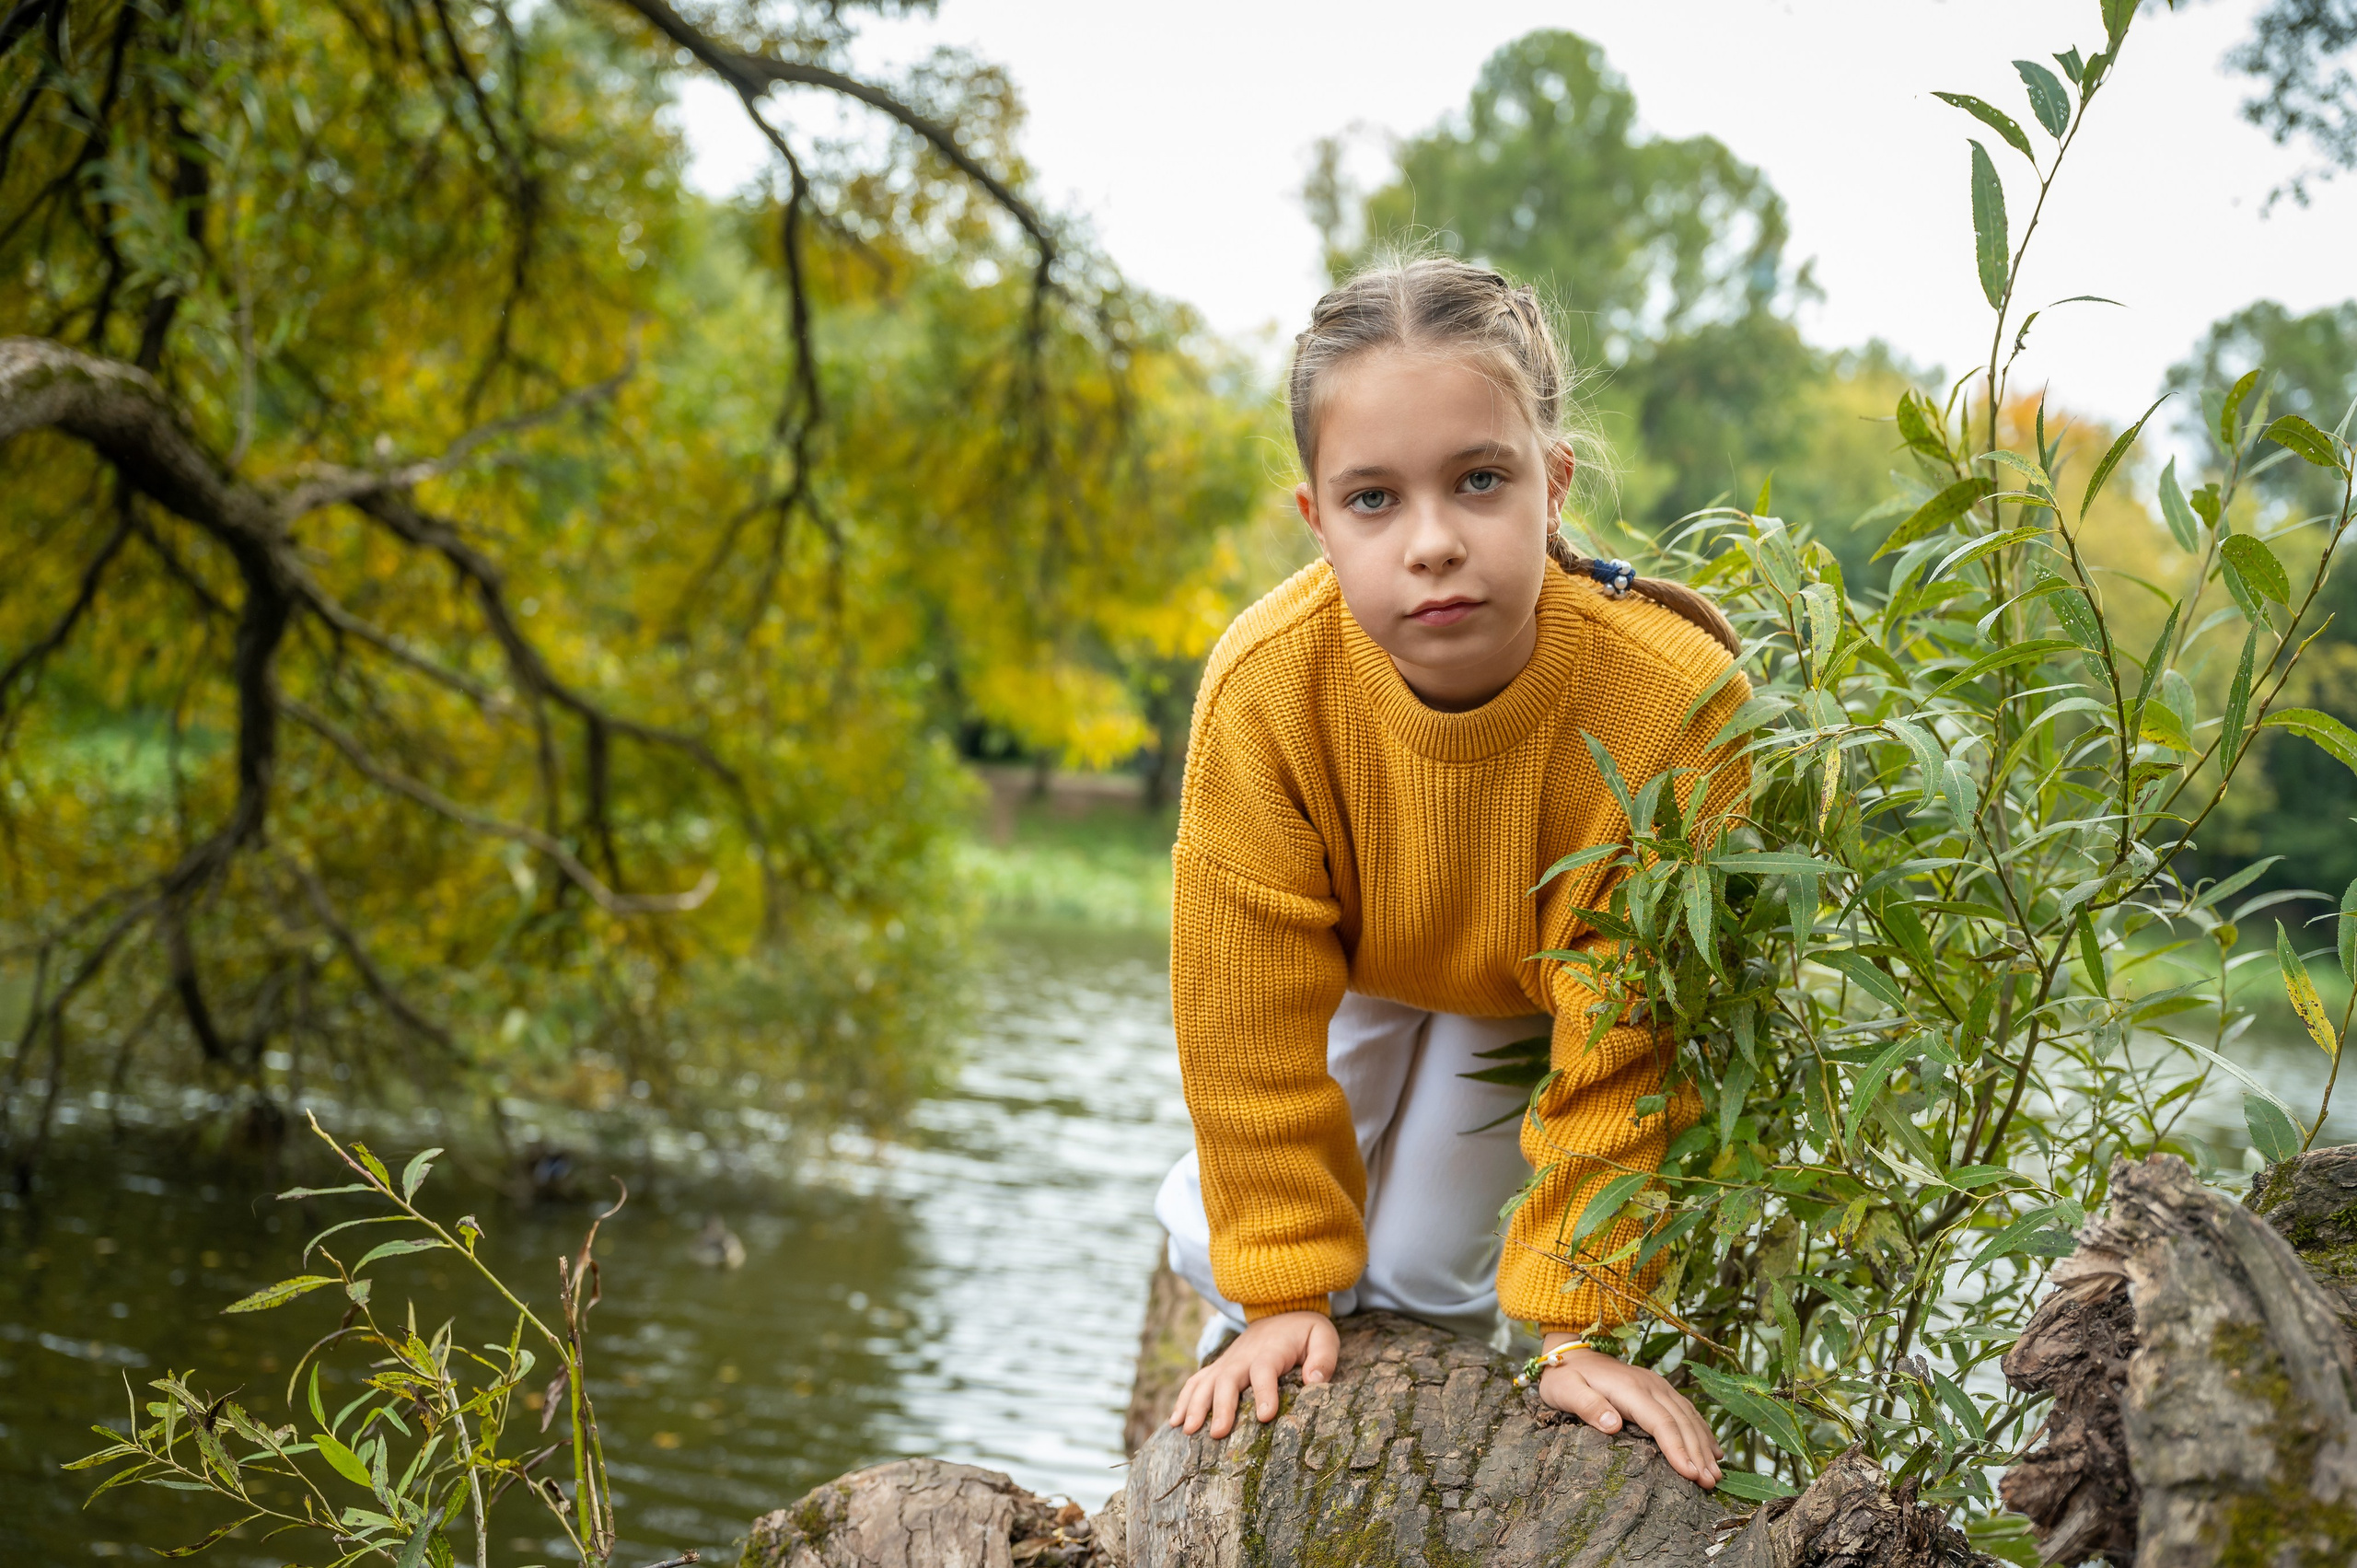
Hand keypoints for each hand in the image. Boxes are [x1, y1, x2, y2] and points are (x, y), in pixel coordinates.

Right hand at [1169, 1310, 1338, 1439]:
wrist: (1279, 1309)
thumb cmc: (1304, 1331)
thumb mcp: (1323, 1337)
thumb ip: (1323, 1358)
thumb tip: (1314, 1382)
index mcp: (1271, 1351)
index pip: (1265, 1370)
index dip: (1264, 1391)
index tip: (1265, 1416)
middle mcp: (1244, 1357)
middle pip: (1228, 1379)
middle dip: (1221, 1406)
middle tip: (1218, 1434)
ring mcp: (1228, 1362)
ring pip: (1205, 1381)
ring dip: (1195, 1405)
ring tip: (1188, 1430)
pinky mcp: (1219, 1368)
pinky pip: (1196, 1381)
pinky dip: (1183, 1399)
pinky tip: (1174, 1422)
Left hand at [1536, 1336, 1722, 1488]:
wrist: (1570, 1351)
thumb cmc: (1564, 1377)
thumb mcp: (1565, 1391)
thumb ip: (1588, 1406)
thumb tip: (1612, 1425)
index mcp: (1629, 1389)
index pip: (1660, 1422)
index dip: (1677, 1448)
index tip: (1690, 1474)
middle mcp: (1650, 1385)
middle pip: (1680, 1422)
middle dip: (1697, 1454)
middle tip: (1710, 1483)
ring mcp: (1657, 1385)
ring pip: (1688, 1417)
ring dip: (1704, 1445)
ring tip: (1716, 1475)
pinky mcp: (1658, 1388)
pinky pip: (1686, 1410)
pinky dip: (1702, 1431)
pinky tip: (1713, 1450)